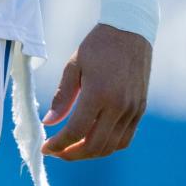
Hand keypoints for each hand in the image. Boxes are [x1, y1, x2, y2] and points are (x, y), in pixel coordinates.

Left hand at [40, 23, 151, 160]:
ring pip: (111, 147)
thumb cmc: (98, 46)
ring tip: (72, 149)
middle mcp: (118, 106)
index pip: (76, 130)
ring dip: (90, 153)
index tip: (46, 148)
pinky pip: (124, 139)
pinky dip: (108, 146)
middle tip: (56, 152)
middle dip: (72, 154)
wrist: (130, 31)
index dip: (59, 144)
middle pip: (94, 145)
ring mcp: (132, 110)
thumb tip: (49, 121)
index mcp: (98, 93)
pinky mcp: (140, 110)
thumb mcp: (74, 65)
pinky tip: (94, 141)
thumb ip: (62, 96)